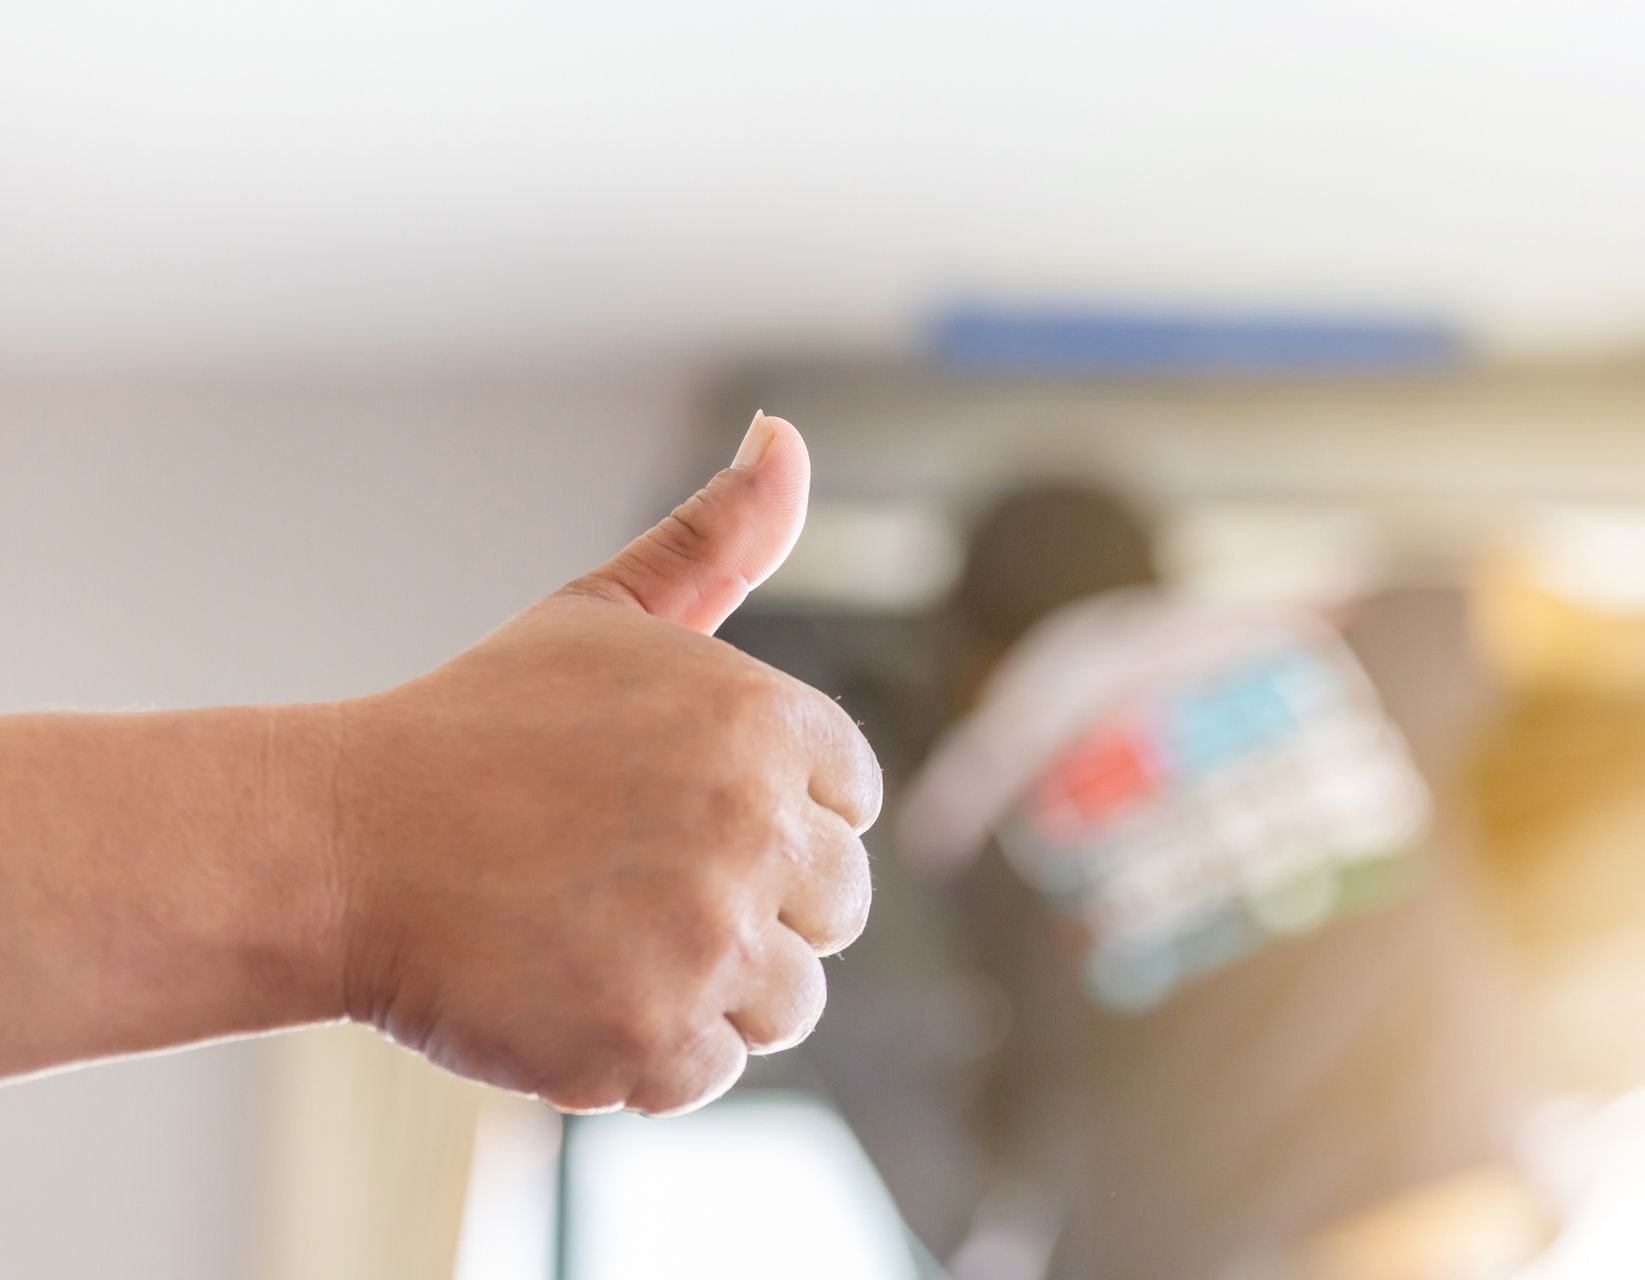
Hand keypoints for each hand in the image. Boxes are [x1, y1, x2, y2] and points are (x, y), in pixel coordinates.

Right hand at [323, 414, 879, 1114]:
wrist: (340, 843)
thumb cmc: (478, 725)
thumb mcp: (606, 610)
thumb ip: (718, 538)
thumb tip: (784, 435)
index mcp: (766, 723)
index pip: (853, 801)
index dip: (778, 814)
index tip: (687, 814)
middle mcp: (757, 828)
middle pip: (838, 908)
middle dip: (756, 904)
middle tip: (638, 883)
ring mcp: (707, 941)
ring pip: (789, 1000)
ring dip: (710, 984)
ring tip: (604, 935)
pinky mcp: (653, 1039)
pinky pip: (713, 1071)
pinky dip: (651, 1050)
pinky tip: (573, 988)